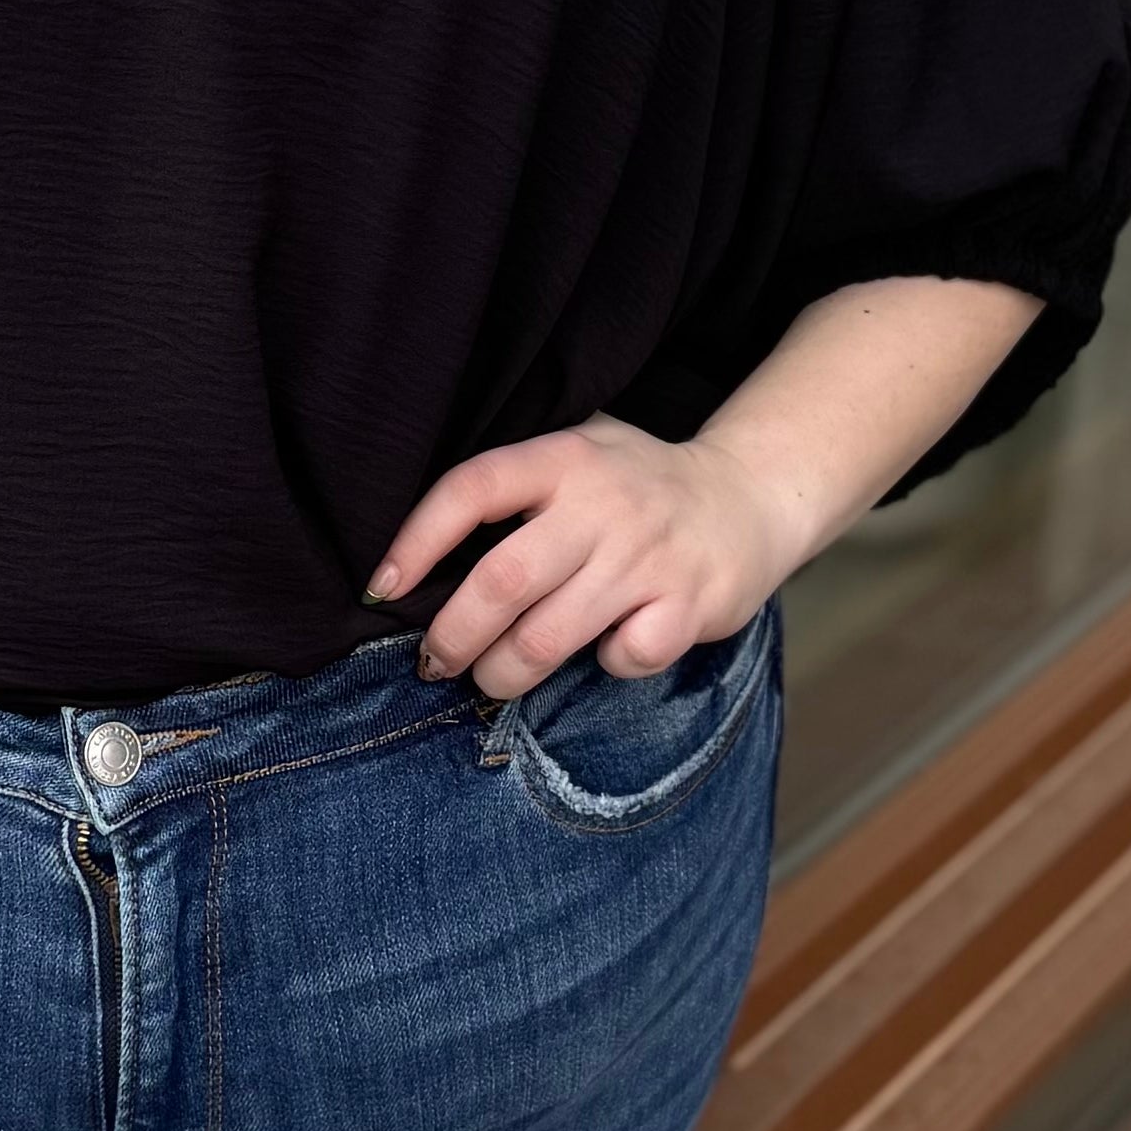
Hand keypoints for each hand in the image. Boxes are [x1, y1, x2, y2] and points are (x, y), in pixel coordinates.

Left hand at [372, 412, 803, 701]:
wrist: (749, 497)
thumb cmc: (637, 485)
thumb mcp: (580, 450)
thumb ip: (515, 481)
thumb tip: (413, 558)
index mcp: (564, 458)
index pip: (471, 490)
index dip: (416, 542)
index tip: (381, 589)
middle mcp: (604, 503)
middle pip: (502, 582)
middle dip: (453, 637)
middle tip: (435, 662)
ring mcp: (649, 556)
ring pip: (549, 637)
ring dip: (504, 673)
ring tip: (489, 679)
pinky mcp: (689, 603)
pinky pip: (623, 658)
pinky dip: (604, 668)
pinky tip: (606, 650)